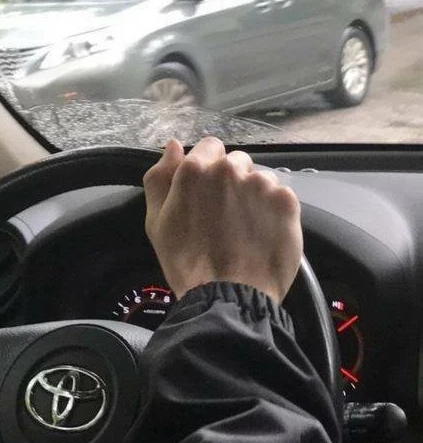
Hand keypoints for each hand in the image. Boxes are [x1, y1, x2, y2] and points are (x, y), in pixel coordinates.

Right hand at [143, 137, 301, 303]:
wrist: (228, 297)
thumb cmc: (186, 263)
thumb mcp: (157, 221)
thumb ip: (160, 177)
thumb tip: (174, 145)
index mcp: (195, 170)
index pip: (210, 146)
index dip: (209, 168)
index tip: (209, 192)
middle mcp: (228, 169)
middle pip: (236, 162)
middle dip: (232, 181)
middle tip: (226, 214)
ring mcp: (260, 183)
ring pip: (259, 178)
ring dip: (254, 195)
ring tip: (247, 228)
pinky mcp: (285, 201)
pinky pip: (280, 195)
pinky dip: (274, 210)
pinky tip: (263, 233)